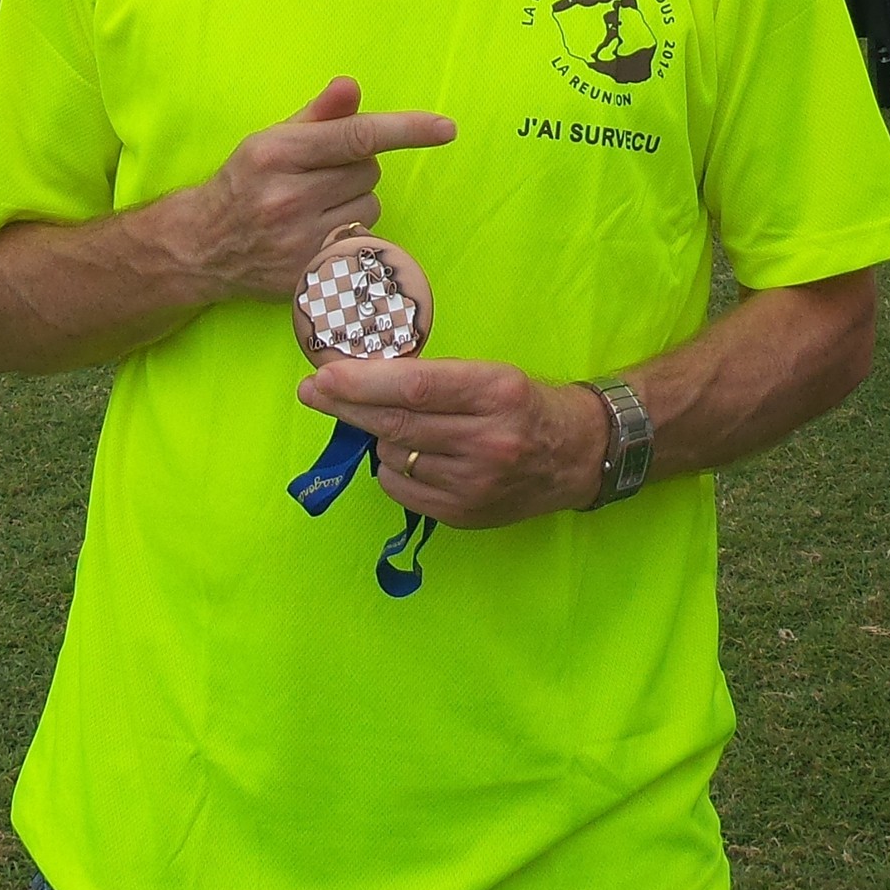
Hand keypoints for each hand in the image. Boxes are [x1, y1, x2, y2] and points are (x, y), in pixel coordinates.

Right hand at [189, 77, 455, 302]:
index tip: (445, 128)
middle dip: (355, 167)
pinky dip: (351, 232)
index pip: (356, 137)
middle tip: (320, 175)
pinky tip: (319, 232)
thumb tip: (351, 87)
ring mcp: (299, 241)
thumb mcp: (271, 139)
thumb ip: (318, 115)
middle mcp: (287, 198)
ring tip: (316, 206)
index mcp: (275, 154)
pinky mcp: (311, 273)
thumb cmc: (244, 182)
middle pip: (368, 171)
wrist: (203, 246)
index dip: (406, 129)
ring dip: (355, 201)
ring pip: (370, 206)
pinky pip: (363, 240)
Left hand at [299, 355, 606, 527]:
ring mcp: (476, 484)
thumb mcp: (490, 374)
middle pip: (397, 424)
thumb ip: (435, 379)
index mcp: (496, 392)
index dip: (363, 383)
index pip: (416, 387)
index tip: (324, 375)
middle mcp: (488, 440)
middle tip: (312, 391)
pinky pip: (401, 490)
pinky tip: (406, 455)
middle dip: (346, 406)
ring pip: (394, 458)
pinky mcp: (466, 514)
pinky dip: (391, 469)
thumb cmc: (525, 403)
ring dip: (379, 438)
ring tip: (395, 425)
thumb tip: (362, 379)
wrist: (578, 454)